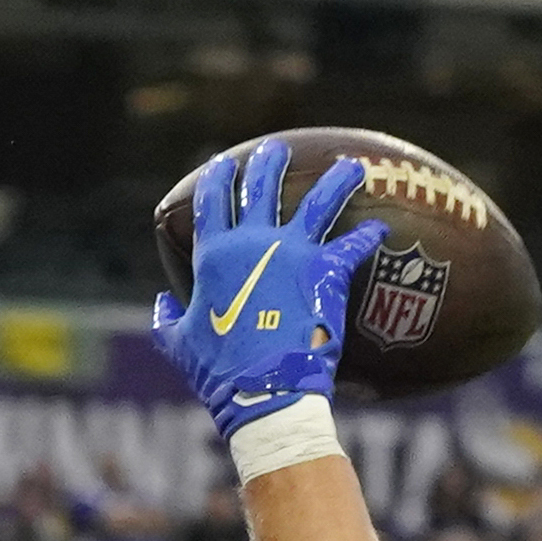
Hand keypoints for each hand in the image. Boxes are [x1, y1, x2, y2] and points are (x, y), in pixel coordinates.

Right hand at [149, 138, 385, 443]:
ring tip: (350, 165)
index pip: (212, 200)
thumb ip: (167, 319)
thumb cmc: (218, 373)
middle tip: (276, 149)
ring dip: (336, 179)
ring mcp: (294, 252)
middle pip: (262, 185)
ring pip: (319, 200)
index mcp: (214, 254)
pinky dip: (369, 236)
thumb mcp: (179, 345)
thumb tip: (160, 303)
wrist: (264, 392)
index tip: (223, 163)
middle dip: (269, 161)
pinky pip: (354, 245)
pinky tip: (381, 229)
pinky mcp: (327, 271)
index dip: (217, 177)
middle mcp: (254, 242)